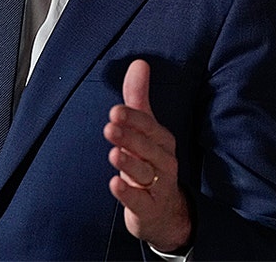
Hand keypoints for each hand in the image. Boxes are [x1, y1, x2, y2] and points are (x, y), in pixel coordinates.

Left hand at [105, 59, 190, 252]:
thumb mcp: (144, 130)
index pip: (149, 126)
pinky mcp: (149, 208)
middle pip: (147, 148)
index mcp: (161, 140)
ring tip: (113, 155)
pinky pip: (140, 201)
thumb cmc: (151, 163)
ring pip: (145, 172)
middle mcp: (163, 161)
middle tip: (110, 128)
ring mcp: (158, 186)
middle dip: (129, 138)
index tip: (115, 111)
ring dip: (129, 163)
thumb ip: (138, 97)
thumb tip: (139, 62)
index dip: (133, 119)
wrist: (165, 212)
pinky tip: (115, 185)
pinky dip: (128, 194)